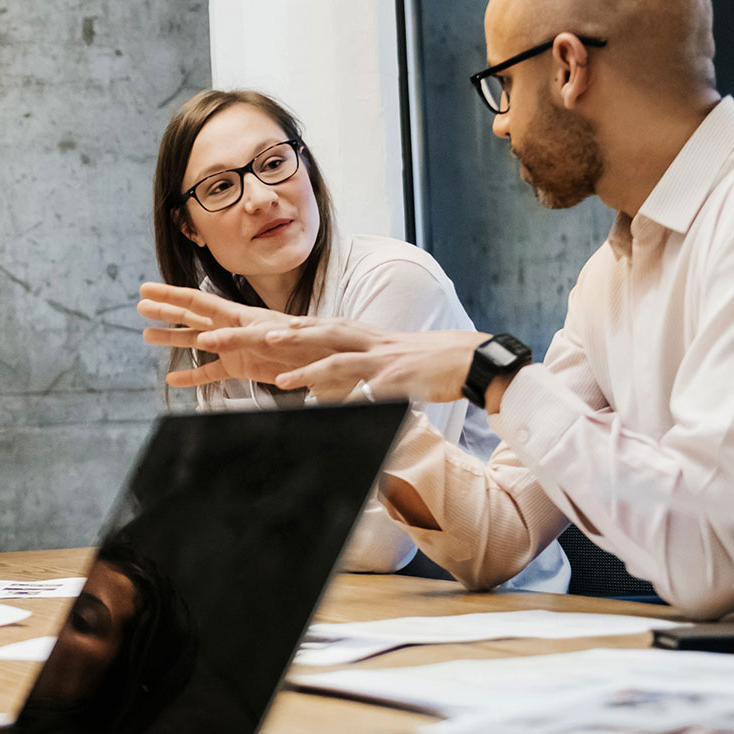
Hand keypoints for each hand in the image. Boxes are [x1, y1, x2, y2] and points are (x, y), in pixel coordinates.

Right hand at [137, 283, 335, 385]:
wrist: (325, 359)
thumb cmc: (304, 344)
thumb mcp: (271, 339)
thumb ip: (238, 339)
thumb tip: (205, 341)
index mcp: (238, 315)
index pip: (197, 302)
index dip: (170, 295)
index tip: (146, 290)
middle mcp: (231, 327)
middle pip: (191, 316)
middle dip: (166, 310)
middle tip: (139, 305)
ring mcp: (233, 348)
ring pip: (195, 341)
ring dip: (172, 338)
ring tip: (146, 336)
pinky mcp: (240, 368)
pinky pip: (211, 373)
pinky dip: (192, 376)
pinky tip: (173, 379)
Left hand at [268, 321, 487, 403]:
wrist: (472, 358)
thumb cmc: (432, 360)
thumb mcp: (394, 357)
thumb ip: (366, 366)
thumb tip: (343, 385)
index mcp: (370, 336)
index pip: (328, 326)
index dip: (300, 325)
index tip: (272, 324)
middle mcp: (372, 343)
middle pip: (323, 334)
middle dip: (290, 336)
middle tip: (262, 336)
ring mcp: (383, 361)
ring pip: (339, 361)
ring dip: (308, 371)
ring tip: (281, 380)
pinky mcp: (398, 381)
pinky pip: (368, 391)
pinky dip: (349, 400)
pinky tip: (332, 409)